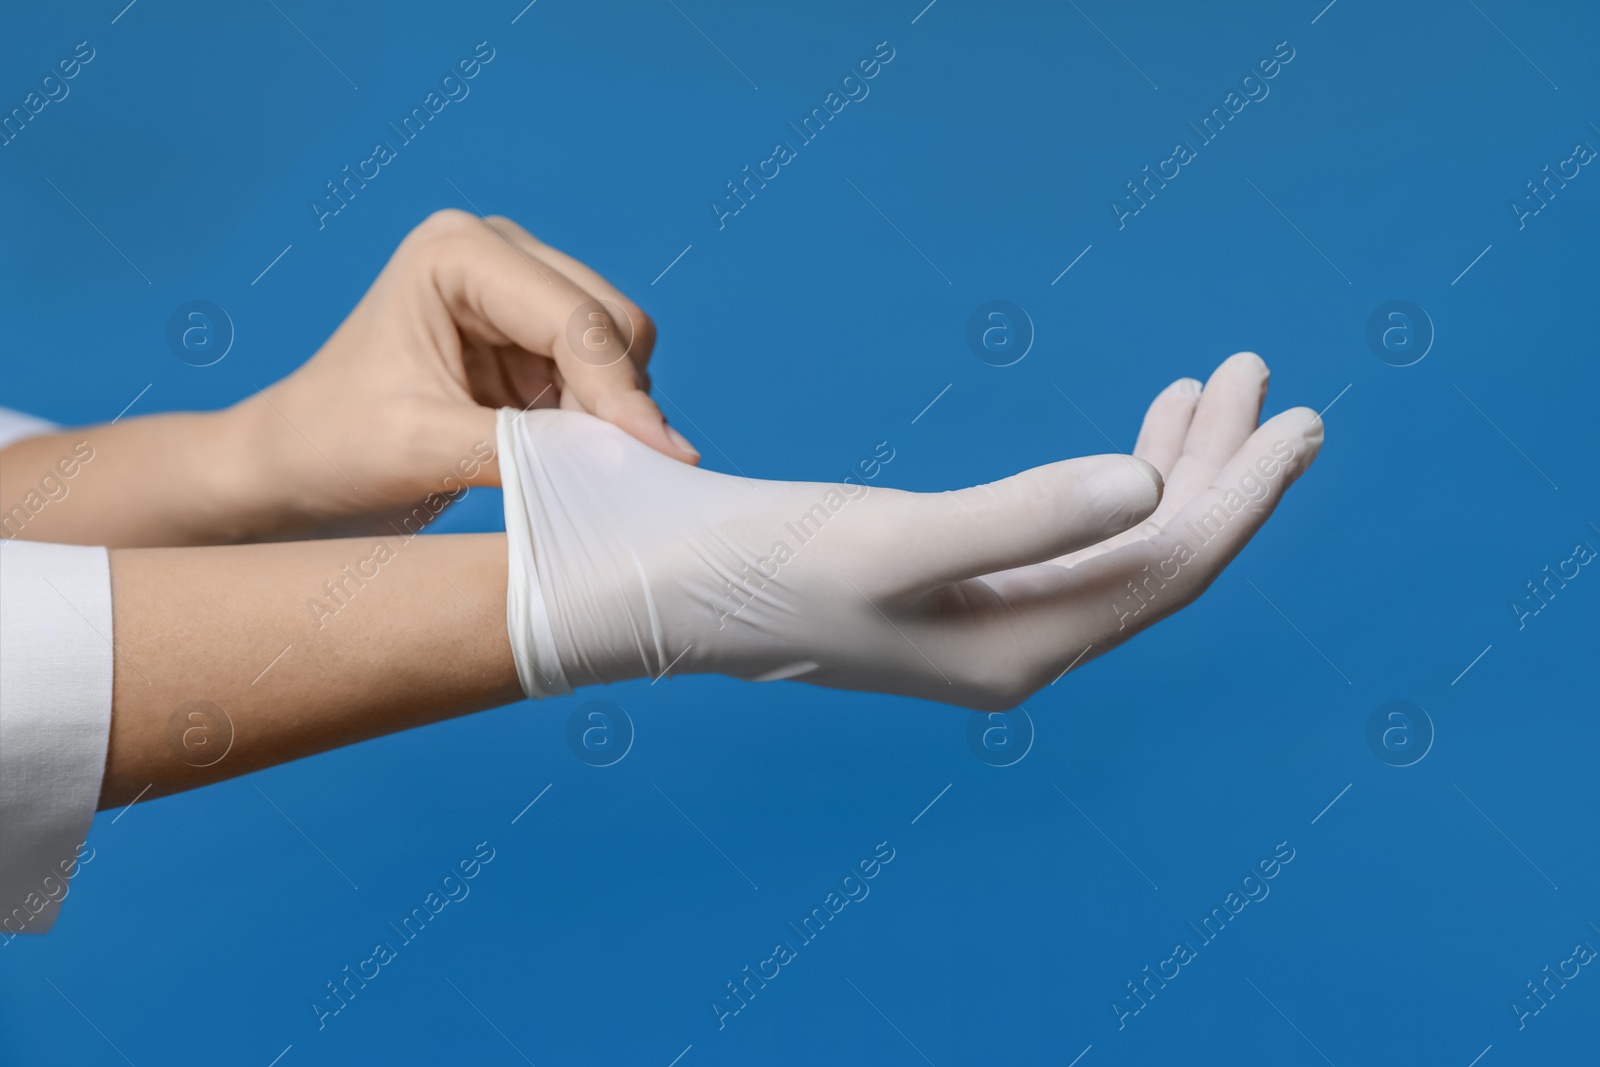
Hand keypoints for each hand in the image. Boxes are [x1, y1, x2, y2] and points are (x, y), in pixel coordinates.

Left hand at [233, 209, 698, 535]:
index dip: (621, 392)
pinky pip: (604, 378)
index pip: (575, 318)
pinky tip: (563, 454)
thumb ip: (532, 450)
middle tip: (609, 474)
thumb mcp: (426, 449)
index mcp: (456, 252)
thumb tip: (635, 461)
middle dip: (619, 401)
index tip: (664, 460)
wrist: (294, 472)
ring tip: (564, 465)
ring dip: (611, 414)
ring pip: (621, 349)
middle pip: (613, 321)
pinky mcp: (532, 339)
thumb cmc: (333, 447)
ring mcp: (518, 293)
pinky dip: (601, 422)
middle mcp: (496, 254)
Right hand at [497, 352, 1321, 708]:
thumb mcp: (895, 541)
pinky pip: (1072, 535)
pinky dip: (1112, 480)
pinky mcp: (961, 587)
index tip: (1298, 422)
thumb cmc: (766, 568)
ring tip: (1212, 388)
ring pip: (1117, 541)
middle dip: (1219, 470)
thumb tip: (1147, 488)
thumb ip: (1023, 517)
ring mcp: (993, 619)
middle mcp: (1023, 644)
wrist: (670, 591)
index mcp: (1022, 647)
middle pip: (1156, 554)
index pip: (1166, 569)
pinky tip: (1134, 442)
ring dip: (1172, 466)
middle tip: (1265, 380)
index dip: (1240, 497)